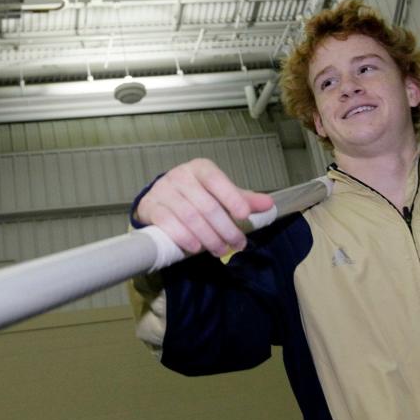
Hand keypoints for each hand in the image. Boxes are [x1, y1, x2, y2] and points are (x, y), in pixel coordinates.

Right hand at [135, 158, 273, 256]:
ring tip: (221, 251)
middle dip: (224, 228)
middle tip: (237, 244)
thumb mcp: (219, 193)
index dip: (231, 198)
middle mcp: (180, 176)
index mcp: (200, 168)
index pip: (216, 180)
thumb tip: (269, 205)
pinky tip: (196, 248)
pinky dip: (184, 237)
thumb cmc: (195, 195)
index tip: (244, 216)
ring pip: (189, 216)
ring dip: (208, 237)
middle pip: (206, 205)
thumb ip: (242, 200)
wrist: (160, 198)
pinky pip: (168, 223)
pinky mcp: (151, 207)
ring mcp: (163, 191)